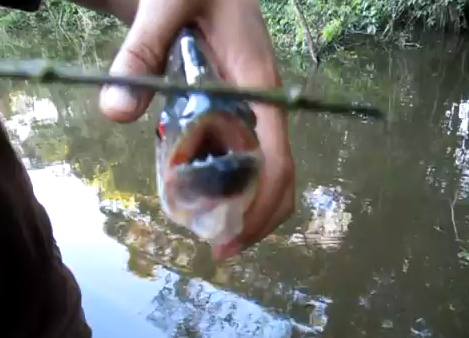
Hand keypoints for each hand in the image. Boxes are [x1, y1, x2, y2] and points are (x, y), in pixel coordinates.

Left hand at [97, 0, 294, 258]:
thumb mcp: (165, 7)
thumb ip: (139, 54)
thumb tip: (115, 113)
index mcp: (258, 83)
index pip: (275, 156)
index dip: (260, 203)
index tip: (229, 239)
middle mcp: (263, 103)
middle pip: (279, 173)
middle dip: (255, 216)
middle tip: (218, 247)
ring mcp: (254, 108)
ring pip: (266, 168)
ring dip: (245, 203)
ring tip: (211, 227)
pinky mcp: (239, 109)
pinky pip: (247, 154)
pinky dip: (232, 181)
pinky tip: (202, 191)